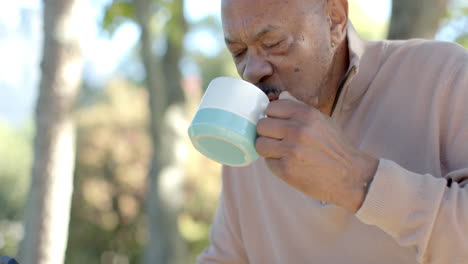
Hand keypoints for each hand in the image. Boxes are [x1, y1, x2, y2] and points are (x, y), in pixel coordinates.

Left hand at [255, 93, 378, 211]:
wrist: (351, 176)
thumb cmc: (335, 148)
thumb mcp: (322, 121)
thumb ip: (300, 108)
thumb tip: (282, 96)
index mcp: (306, 114)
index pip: (271, 108)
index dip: (272, 117)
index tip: (277, 124)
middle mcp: (297, 130)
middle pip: (262, 125)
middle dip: (267, 133)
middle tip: (277, 140)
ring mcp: (291, 150)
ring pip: (259, 144)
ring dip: (267, 149)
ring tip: (280, 153)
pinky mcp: (286, 169)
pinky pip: (267, 162)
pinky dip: (274, 164)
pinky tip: (288, 164)